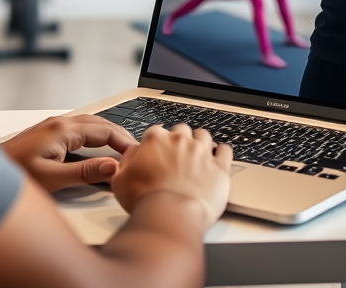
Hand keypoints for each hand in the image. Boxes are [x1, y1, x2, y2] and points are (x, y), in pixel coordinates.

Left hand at [1, 115, 135, 191]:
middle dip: (121, 135)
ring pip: (91, 123)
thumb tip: (113, 167)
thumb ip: (84, 173)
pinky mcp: (48, 132)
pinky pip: (81, 128)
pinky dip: (96, 134)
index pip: (105, 131)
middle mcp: (60, 123)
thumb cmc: (14, 173)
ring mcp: (53, 126)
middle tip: (137, 151)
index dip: (124, 143)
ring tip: (123, 147)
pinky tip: (98, 144)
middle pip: (100, 123)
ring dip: (109, 133)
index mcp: (63, 130)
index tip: (137, 155)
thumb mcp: (51, 178)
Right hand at [110, 123, 232, 229]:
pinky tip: (218, 156)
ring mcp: (201, 152)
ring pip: (203, 136)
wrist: (170, 216)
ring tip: (198, 153)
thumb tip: (132, 154)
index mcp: (155, 140)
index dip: (157, 143)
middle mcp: (180, 141)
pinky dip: (221, 151)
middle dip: (179, 140)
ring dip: (200, 142)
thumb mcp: (120, 180)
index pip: (156, 131)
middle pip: (181, 131)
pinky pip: (225, 150)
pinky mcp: (219, 166)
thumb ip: (126, 161)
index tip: (158, 151)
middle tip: (177, 155)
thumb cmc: (145, 200)